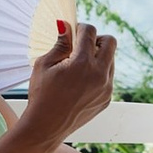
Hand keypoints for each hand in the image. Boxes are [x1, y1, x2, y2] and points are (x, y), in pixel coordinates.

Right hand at [24, 19, 118, 142]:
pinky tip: (81, 81)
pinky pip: (109, 77)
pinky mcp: (107, 99)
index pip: (90, 32)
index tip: (73, 31)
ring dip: (98, 56)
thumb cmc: (41, 95)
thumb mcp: (44, 64)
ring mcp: (106, 88)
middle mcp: (99, 74)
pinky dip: (98, 73)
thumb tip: (66, 25)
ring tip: (78, 66)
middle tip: (81, 45)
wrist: (45, 127)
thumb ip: (59, 43)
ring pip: (111, 60)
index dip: (80, 27)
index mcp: (82, 64)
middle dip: (96, 38)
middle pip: (110, 41)